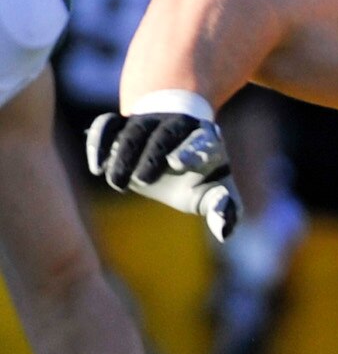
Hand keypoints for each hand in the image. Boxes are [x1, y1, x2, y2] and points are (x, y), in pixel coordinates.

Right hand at [85, 92, 239, 239]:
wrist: (174, 149)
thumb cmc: (198, 177)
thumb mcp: (214, 192)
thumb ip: (223, 210)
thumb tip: (223, 232)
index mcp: (208, 141)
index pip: (203, 140)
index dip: (191, 150)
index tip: (178, 163)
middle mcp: (178, 125)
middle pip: (165, 133)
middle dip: (153, 153)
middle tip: (143, 180)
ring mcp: (148, 121)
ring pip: (134, 129)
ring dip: (123, 154)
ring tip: (115, 182)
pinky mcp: (121, 123)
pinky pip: (107, 125)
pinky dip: (99, 141)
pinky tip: (97, 167)